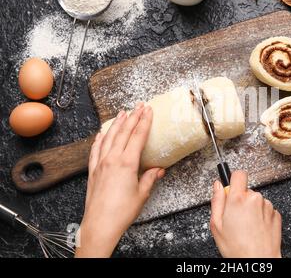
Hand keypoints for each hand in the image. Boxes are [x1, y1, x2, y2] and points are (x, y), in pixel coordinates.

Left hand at [75, 102, 164, 257]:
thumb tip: (158, 170)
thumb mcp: (142, 194)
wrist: (100, 224)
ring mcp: (100, 163)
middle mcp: (112, 159)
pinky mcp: (93, 170)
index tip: (149, 110)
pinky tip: (102, 133)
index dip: (144, 122)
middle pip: (123, 132)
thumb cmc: (121, 212)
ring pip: (109, 137)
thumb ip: (150, 178)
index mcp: (127, 163)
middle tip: (139, 106)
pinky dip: (100, 138)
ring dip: (117, 123)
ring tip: (122, 113)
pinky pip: (95, 149)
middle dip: (133, 117)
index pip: (137, 136)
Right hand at [210, 171, 281, 257]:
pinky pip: (266, 209)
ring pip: (257, 200)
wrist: (258, 261)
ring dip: (252, 209)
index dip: (234, 179)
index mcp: (238, 199)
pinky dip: (261, 216)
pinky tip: (256, 229)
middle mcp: (255, 199)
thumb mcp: (216, 225)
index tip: (231, 188)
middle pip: (247, 190)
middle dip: (241, 200)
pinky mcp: (276, 214)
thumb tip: (217, 186)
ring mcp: (267, 206)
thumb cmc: (237, 248)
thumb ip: (217, 201)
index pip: (238, 174)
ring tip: (247, 227)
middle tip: (236, 218)